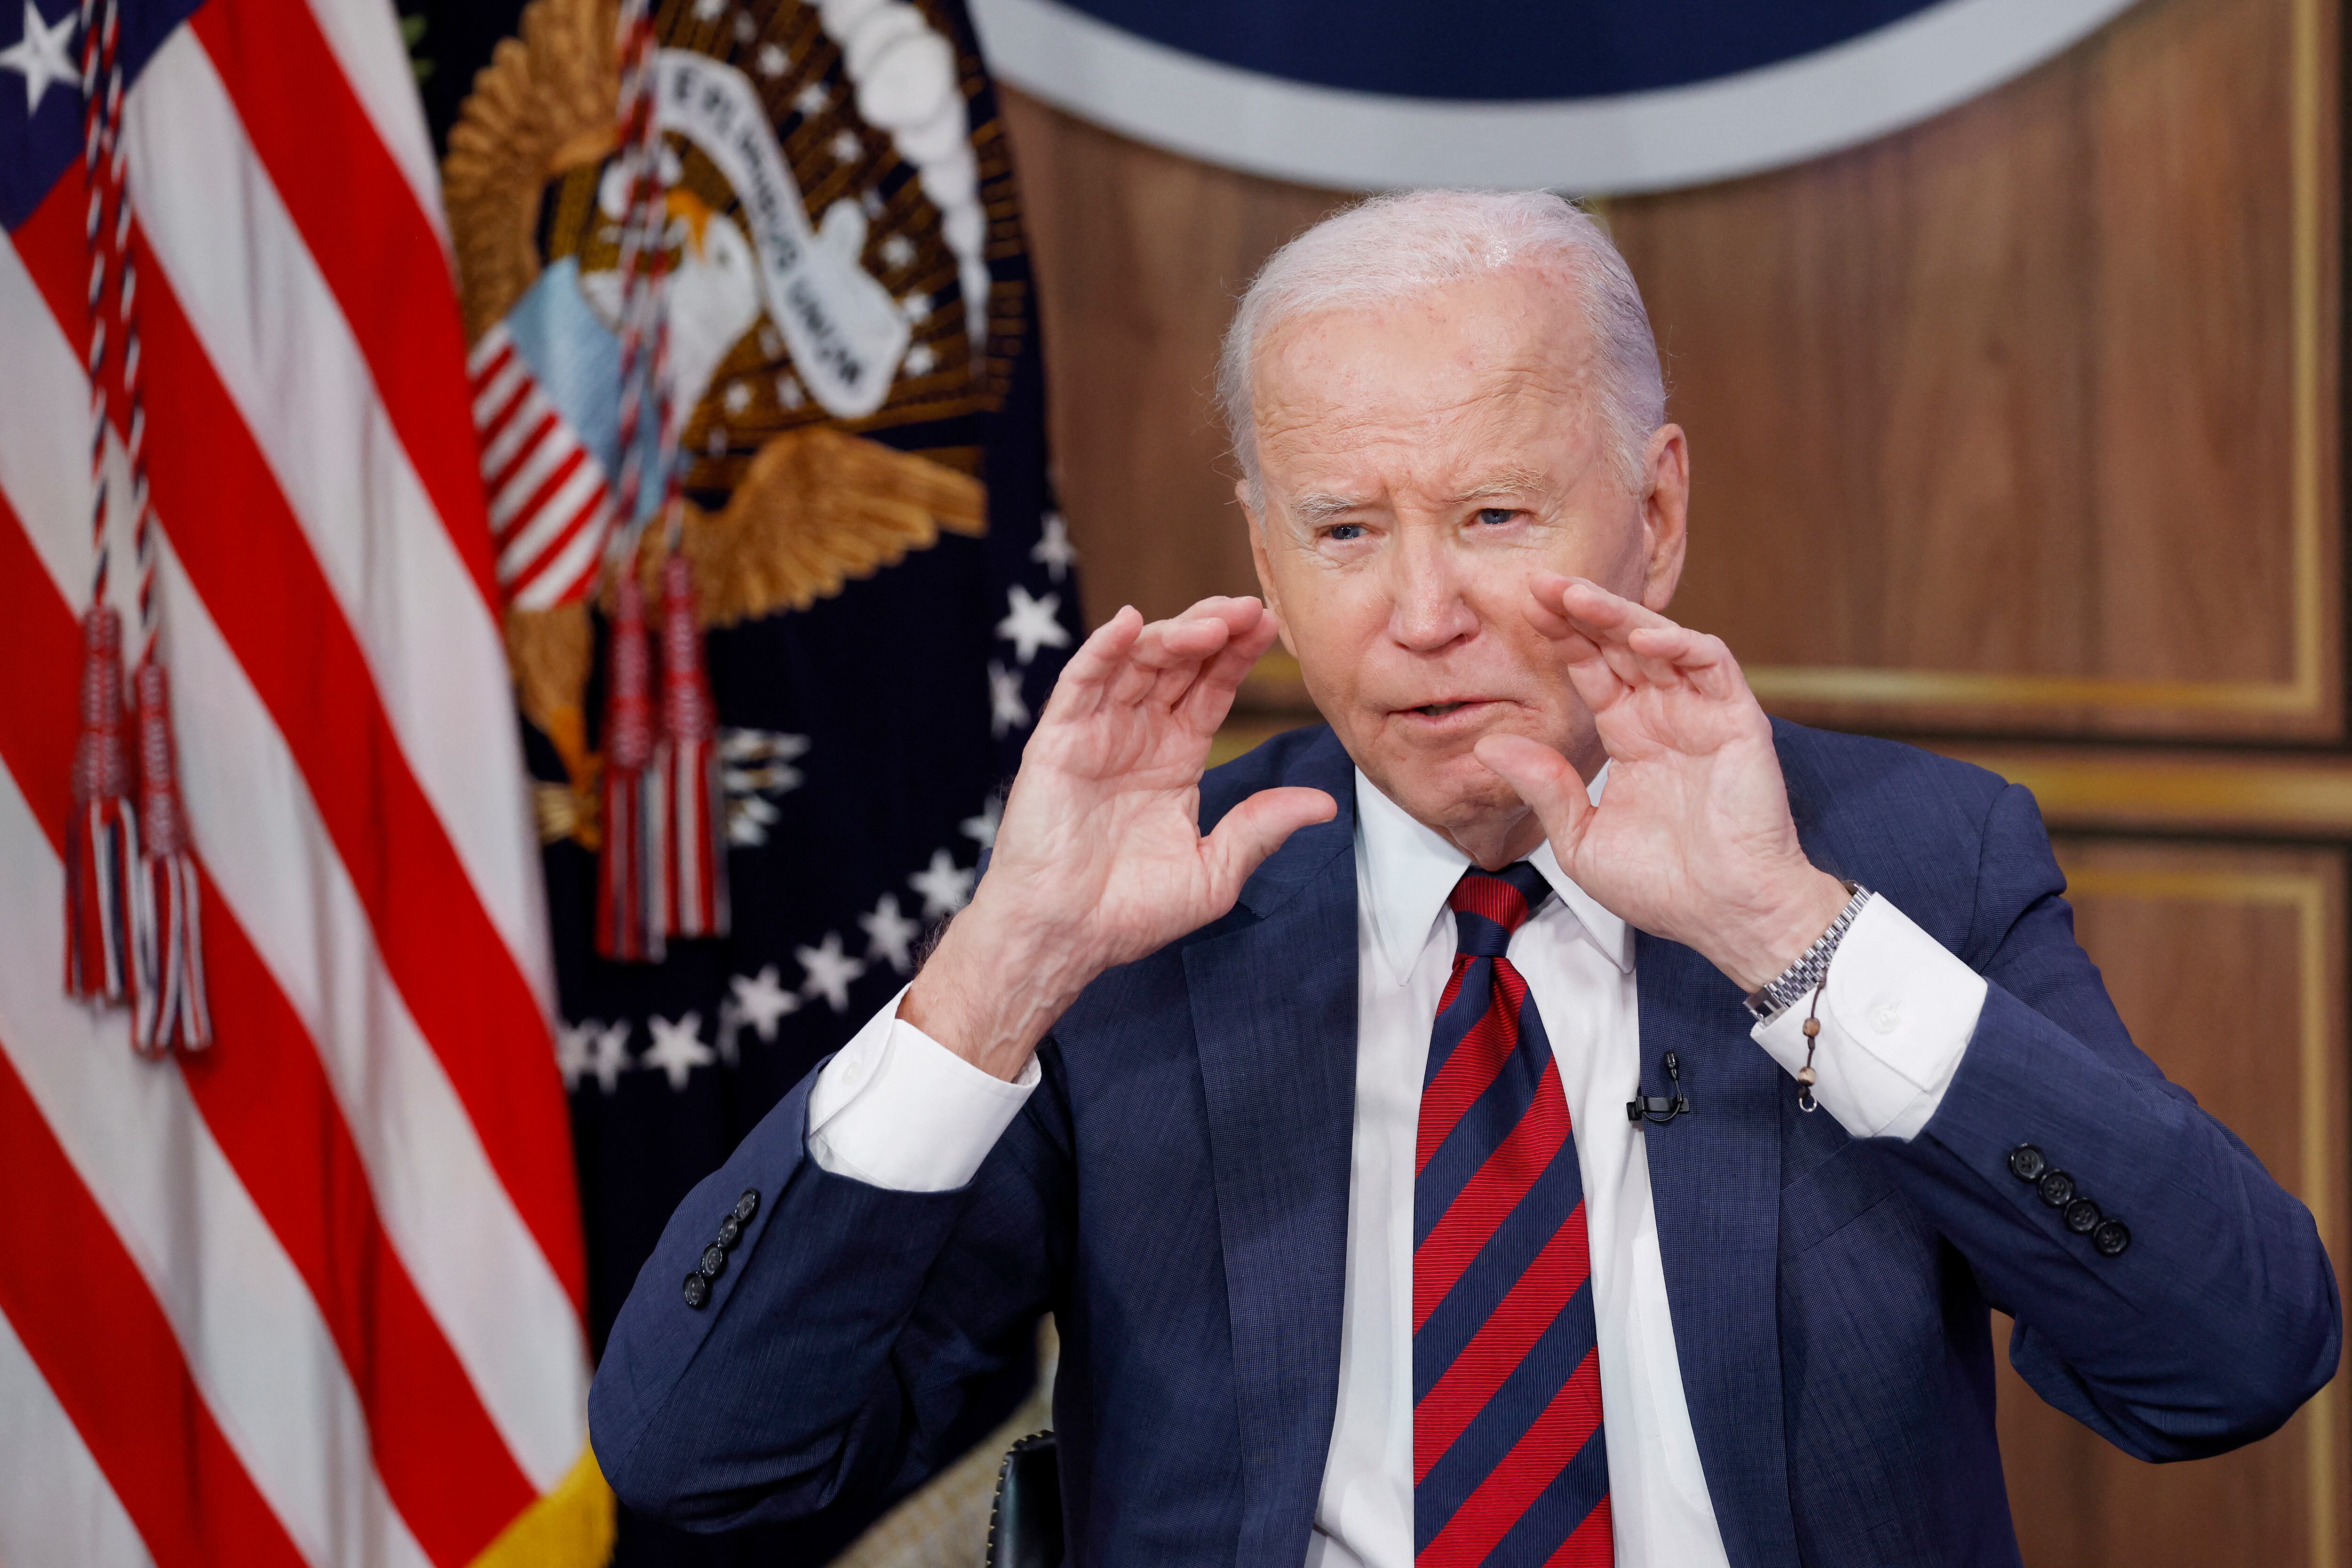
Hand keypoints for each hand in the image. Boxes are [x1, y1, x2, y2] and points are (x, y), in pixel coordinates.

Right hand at [906, 597, 1336, 1078]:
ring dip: (1173, 634)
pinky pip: (1080, 684)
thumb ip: (1261, 829)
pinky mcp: (1057, 742)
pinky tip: (1131, 624)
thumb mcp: (1215, 872)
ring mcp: (1096, 733)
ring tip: (1213, 623)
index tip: (1272, 627)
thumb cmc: (1131, 912)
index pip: (1212, 689)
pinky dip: (1102, 651)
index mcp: (1175, 757)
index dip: (1239, 656)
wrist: (1066, 938)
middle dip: (1213, 630)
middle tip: (1251, 609)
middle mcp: (1137, 735)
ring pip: (1136, 662)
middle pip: (1178, 662)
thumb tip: (1324, 804)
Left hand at [1474, 575, 1847, 990]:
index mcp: (1631, 738)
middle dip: (1581, 611)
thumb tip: (1489, 746)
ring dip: (1619, 615)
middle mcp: (1666, 717)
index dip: (1561, 638)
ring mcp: (1703, 714)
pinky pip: (1711, 664)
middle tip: (1538, 583)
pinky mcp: (1739, 720)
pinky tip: (1640, 636)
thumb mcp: (1581, 838)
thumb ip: (1543, 787)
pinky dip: (1679, 644)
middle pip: (1619, 645)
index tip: (1521, 611)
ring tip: (1575, 596)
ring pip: (1661, 642)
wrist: (1726, 915)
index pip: (1592, 671)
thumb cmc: (1665, 887)